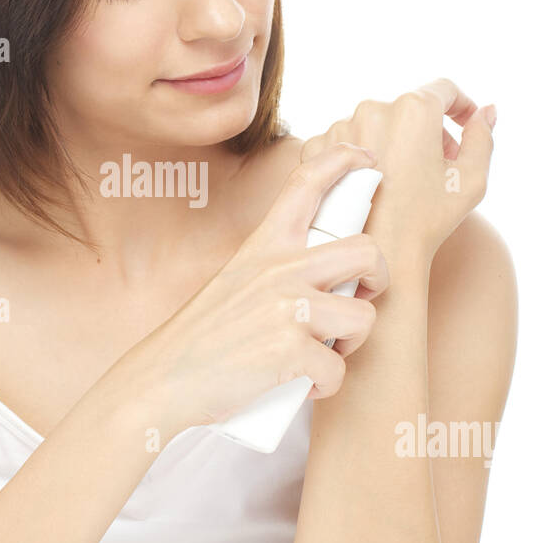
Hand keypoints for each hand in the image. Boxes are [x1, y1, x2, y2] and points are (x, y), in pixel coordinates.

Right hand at [121, 142, 389, 436]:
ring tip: (326, 352)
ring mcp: (286, 307)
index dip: (344, 160)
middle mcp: (279, 268)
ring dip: (352, 342)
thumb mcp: (236, 280)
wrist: (162, 377)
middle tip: (360, 298)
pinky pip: (338, 368)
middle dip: (380, 278)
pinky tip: (303, 384)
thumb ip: (277, 271)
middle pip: (366, 250)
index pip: (307, 182)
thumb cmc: (203, 337)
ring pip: (364, 316)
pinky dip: (326, 384)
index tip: (366, 158)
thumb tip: (328, 281)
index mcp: (264, 245)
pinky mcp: (289, 349)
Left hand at [298, 78, 495, 268]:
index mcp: (414, 109)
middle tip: (438, 163)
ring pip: (376, 125)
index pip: (444, 90)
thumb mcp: (471, 179)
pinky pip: (346, 143)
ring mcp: (341, 128)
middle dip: (427, 130)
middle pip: (408, 109)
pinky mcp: (317, 148)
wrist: (379, 255)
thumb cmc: (429, 220)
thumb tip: (487, 111)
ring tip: (403, 178)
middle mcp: (373, 109)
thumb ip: (482, 137)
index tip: (465, 124)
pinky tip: (372, 184)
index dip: (461, 105)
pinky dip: (361, 157)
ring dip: (392, 142)